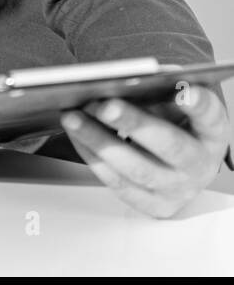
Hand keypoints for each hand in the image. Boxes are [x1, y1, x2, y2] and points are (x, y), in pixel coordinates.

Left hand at [61, 84, 229, 217]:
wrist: (183, 171)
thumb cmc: (175, 128)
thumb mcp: (175, 106)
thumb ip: (159, 92)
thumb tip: (129, 79)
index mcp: (212, 134)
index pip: (210, 118)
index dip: (198, 106)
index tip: (184, 92)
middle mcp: (200, 165)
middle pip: (169, 146)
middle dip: (135, 124)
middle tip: (105, 105)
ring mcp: (177, 189)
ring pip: (136, 168)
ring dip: (99, 141)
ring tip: (72, 117)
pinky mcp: (153, 205)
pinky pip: (118, 183)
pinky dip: (91, 156)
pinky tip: (75, 135)